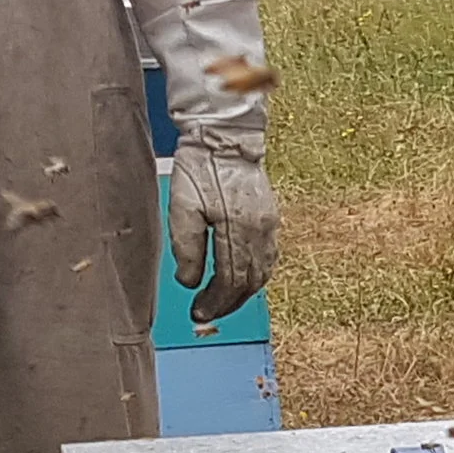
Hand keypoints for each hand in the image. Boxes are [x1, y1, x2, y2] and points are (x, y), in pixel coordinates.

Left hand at [168, 138, 279, 324]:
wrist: (226, 138)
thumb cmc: (200, 167)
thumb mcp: (182, 205)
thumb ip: (186, 247)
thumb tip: (189, 282)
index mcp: (238, 229)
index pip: (230, 280)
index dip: (215, 302)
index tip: (198, 314)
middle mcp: (260, 233)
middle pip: (249, 283)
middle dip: (228, 303)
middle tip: (207, 314)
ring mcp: (270, 228)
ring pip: (262, 275)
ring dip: (242, 293)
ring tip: (222, 302)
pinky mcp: (271, 221)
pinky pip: (267, 260)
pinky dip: (254, 277)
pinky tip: (240, 280)